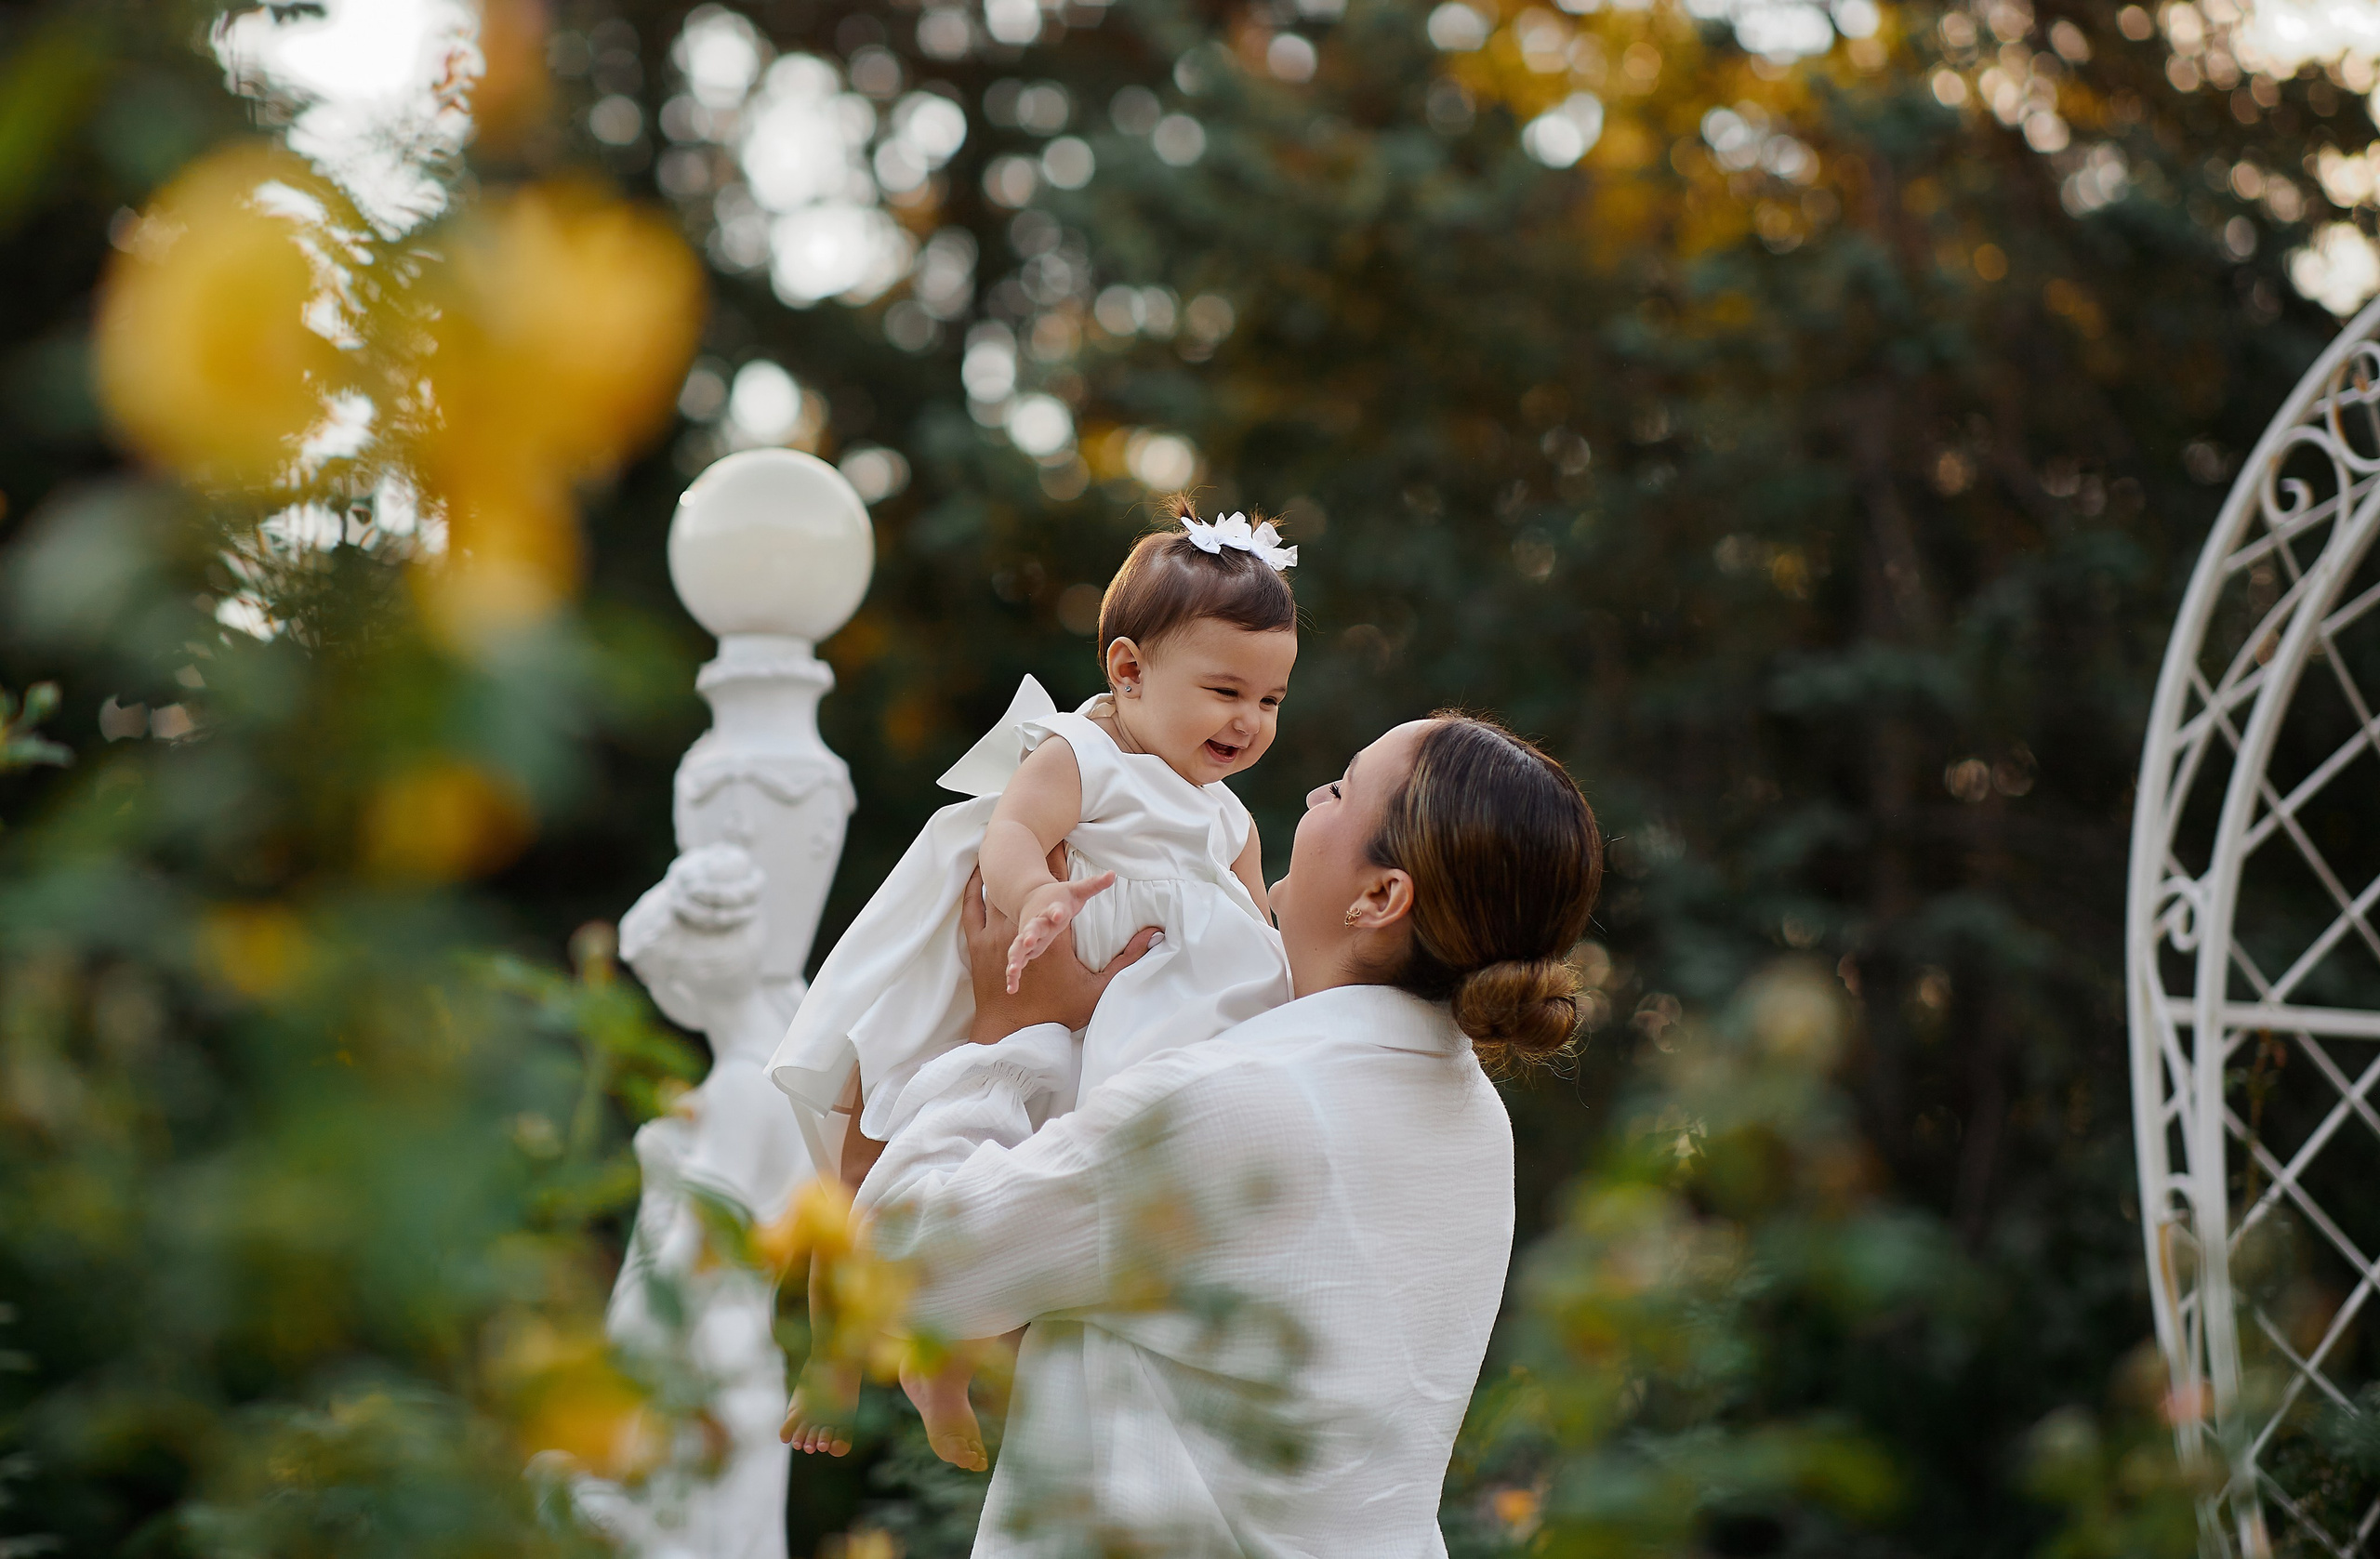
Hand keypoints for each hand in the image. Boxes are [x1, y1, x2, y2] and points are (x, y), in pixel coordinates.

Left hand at [962, 857, 1158, 1040]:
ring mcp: (994, 935)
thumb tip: (1152, 936)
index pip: (1058, 892)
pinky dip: (975, 890)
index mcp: (1052, 936)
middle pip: (1027, 885)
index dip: (1059, 864)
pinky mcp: (977, 945)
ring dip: (1007, 874)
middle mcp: (1022, 929)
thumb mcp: (1097, 988)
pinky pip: (972, 909)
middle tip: (1039, 841)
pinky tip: (977, 875)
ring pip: (999, 894)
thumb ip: (1126, 959)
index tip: (1062, 841)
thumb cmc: (1056, 1013)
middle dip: (1033, 863)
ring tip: (1008, 852)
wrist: (1012, 1033)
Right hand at [1005, 875, 1113, 992]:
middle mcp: (1037, 924)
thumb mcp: (1076, 890)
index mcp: (1051, 909)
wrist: (1028, 897)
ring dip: (1016, 958)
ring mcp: (1028, 937)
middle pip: (1032, 929)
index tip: (1058, 913)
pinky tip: (1011, 988)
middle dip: (1029, 934)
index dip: (1055, 911)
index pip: (1054, 910)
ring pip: (1019, 947)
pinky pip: (1017, 961)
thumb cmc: (1058, 898)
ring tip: (1013, 970)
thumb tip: (1113, 874)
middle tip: (1027, 939)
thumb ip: (1093, 884)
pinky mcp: (1024, 949)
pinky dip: (1013, 974)